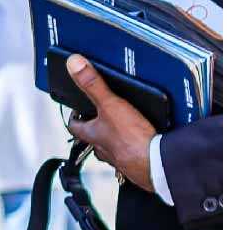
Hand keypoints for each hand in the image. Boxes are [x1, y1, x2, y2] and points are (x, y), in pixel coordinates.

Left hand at [64, 55, 159, 192]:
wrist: (156, 164)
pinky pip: (132, 154)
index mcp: (92, 135)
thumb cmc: (130, 139)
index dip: (75, 116)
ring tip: (127, 125)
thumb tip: (73, 64)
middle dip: (97, 126)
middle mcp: (102, 149)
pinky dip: (136, 147)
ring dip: (116, 138)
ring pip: (111, 147)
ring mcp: (119, 159)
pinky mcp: (137, 164)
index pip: (75, 125)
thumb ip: (93, 84)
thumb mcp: (110, 105)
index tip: (77, 107)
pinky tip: (146, 139)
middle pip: (93, 137)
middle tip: (105, 114)